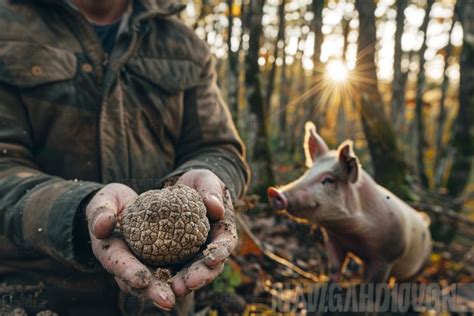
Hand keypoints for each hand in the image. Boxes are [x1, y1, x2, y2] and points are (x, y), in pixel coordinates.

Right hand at [85, 183, 175, 310]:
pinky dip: (187, 271)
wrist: (130, 204)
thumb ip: (100, 211)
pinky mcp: (164, 258)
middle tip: (168, 300)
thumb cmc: (113, 202)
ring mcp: (147, 264)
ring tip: (187, 292)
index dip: (129, 272)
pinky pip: (176, 266)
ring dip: (174, 287)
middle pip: (141, 282)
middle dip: (154, 292)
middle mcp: (129, 264)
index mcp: (110, 251)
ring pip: (161, 279)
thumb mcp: (104, 201)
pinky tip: (202, 273)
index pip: (117, 264)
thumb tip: (102, 225)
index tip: (141, 280)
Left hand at [170, 169, 238, 295]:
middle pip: (208, 266)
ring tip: (172, 290)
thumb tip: (216, 208)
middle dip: (199, 277)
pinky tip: (153, 282)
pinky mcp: (176, 256)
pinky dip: (164, 275)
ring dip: (182, 282)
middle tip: (187, 284)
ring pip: (190, 272)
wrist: (183, 190)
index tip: (212, 259)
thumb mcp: (206, 179)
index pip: (225, 244)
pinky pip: (172, 267)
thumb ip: (211, 190)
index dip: (220, 253)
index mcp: (223, 230)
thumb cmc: (199, 183)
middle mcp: (211, 246)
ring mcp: (194, 254)